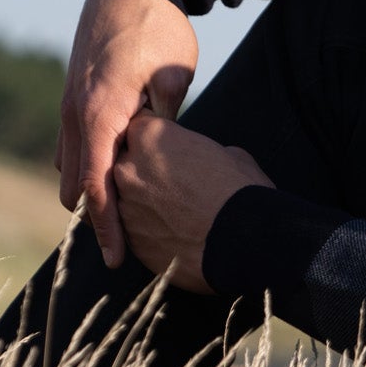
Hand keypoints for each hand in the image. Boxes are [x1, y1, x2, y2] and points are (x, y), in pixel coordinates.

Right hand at [59, 0, 199, 267]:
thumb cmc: (159, 27)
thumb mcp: (174, 74)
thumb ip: (164, 117)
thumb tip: (159, 149)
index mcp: (101, 113)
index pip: (98, 187)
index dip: (106, 228)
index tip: (115, 259)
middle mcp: (76, 113)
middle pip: (74, 185)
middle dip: (93, 217)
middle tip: (121, 246)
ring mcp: (69, 102)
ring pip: (69, 164)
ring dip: (88, 189)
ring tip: (118, 216)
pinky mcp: (72, 92)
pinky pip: (72, 141)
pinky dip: (86, 162)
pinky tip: (110, 172)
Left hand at [112, 113, 273, 291]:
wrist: (241, 241)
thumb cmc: (239, 191)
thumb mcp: (227, 154)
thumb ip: (200, 152)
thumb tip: (203, 161)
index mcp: (150, 137)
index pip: (137, 125)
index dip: (153, 135)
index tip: (167, 145)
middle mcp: (127, 168)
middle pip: (124, 161)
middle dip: (143, 168)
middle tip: (172, 180)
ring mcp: (125, 206)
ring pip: (125, 197)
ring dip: (143, 200)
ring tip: (175, 210)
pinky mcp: (130, 239)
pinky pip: (133, 228)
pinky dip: (148, 228)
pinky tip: (175, 232)